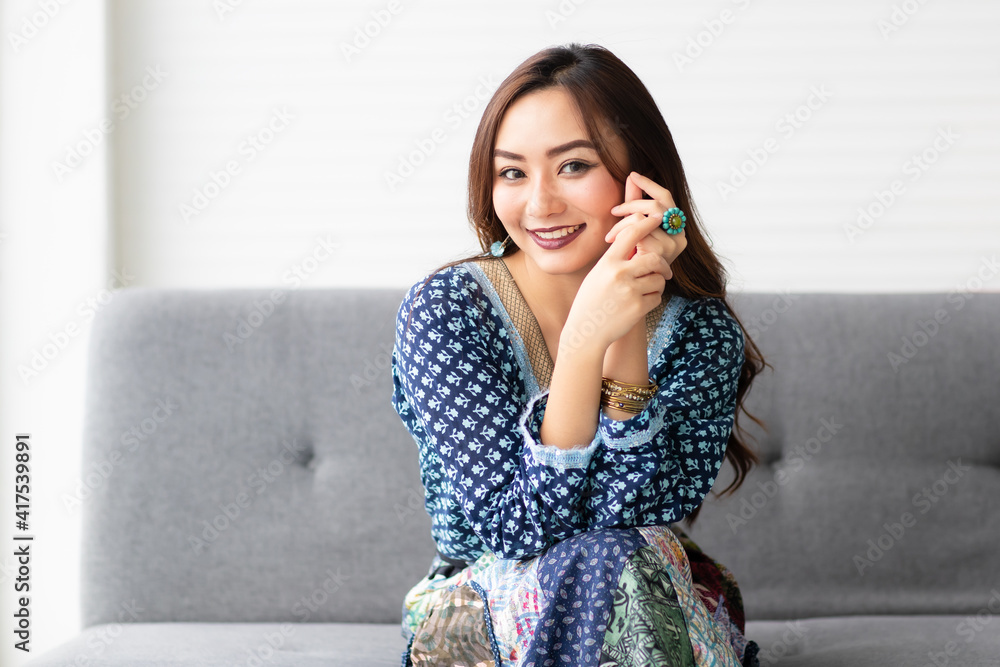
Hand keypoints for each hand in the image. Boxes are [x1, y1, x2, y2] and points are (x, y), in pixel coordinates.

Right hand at [562, 173, 678, 352]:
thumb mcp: (598, 274)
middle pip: (653, 257)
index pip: (631, 233)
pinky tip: (639, 304)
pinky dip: (653, 299)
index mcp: (607, 262)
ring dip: (656, 284)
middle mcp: (619, 273)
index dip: (647, 223)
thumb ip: (616, 258)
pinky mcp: (638, 307)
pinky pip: (657, 296)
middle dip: (661, 264)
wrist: (586, 331)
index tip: (658, 218)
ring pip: (658, 278)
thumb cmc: (591, 300)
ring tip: (644, 291)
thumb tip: (637, 241)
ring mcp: (629, 290)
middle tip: (663, 270)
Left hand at [606, 171, 687, 279]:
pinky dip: (620, 232)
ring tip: (610, 235)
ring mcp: (672, 245)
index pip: (667, 197)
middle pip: (656, 204)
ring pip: (643, 216)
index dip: (650, 184)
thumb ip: (636, 203)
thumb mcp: (634, 228)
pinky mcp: (660, 251)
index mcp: (676, 228)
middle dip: (632, 203)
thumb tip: (632, 176)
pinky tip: (612, 243)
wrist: (625, 286)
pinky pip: (636, 228)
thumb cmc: (629, 258)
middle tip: (614, 210)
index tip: (633, 175)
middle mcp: (679, 236)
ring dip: (621, 223)